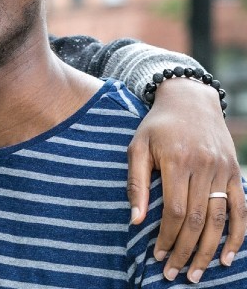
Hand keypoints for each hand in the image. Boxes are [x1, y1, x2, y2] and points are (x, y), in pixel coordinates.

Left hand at [128, 77, 245, 282]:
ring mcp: (223, 170)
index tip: (157, 256)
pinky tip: (229, 257)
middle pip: (198, 220)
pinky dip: (238, 235)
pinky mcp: (235, 172)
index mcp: (177, 160)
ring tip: (197, 273)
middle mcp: (203, 166)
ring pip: (221, 219)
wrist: (189, 99)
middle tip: (175, 274)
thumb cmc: (157, 125)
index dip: (167, 237)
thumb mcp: (138, 147)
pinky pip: (242, 209)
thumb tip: (135, 220)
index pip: (175, 211)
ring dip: (210, 250)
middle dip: (185, 251)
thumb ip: (136, 183)